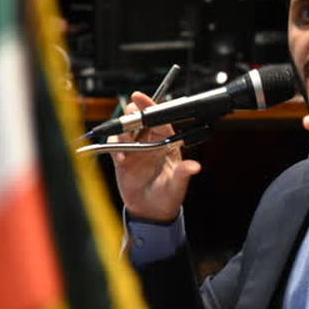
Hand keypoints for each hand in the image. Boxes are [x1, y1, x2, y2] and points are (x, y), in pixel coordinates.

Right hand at [109, 92, 201, 221]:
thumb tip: (194, 166)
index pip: (160, 119)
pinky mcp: (122, 157)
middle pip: (140, 119)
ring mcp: (135, 149)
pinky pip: (114, 144)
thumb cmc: (168, 196)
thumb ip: (182, 174)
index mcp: (168, 143)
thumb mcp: (177, 185)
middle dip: (133, 114)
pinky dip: (114, 146)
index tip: (139, 97)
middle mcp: (151, 142)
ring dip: (123, 131)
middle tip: (129, 118)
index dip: (150, 106)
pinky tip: (120, 158)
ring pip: (125, 129)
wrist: (150, 211)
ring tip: (125, 141)